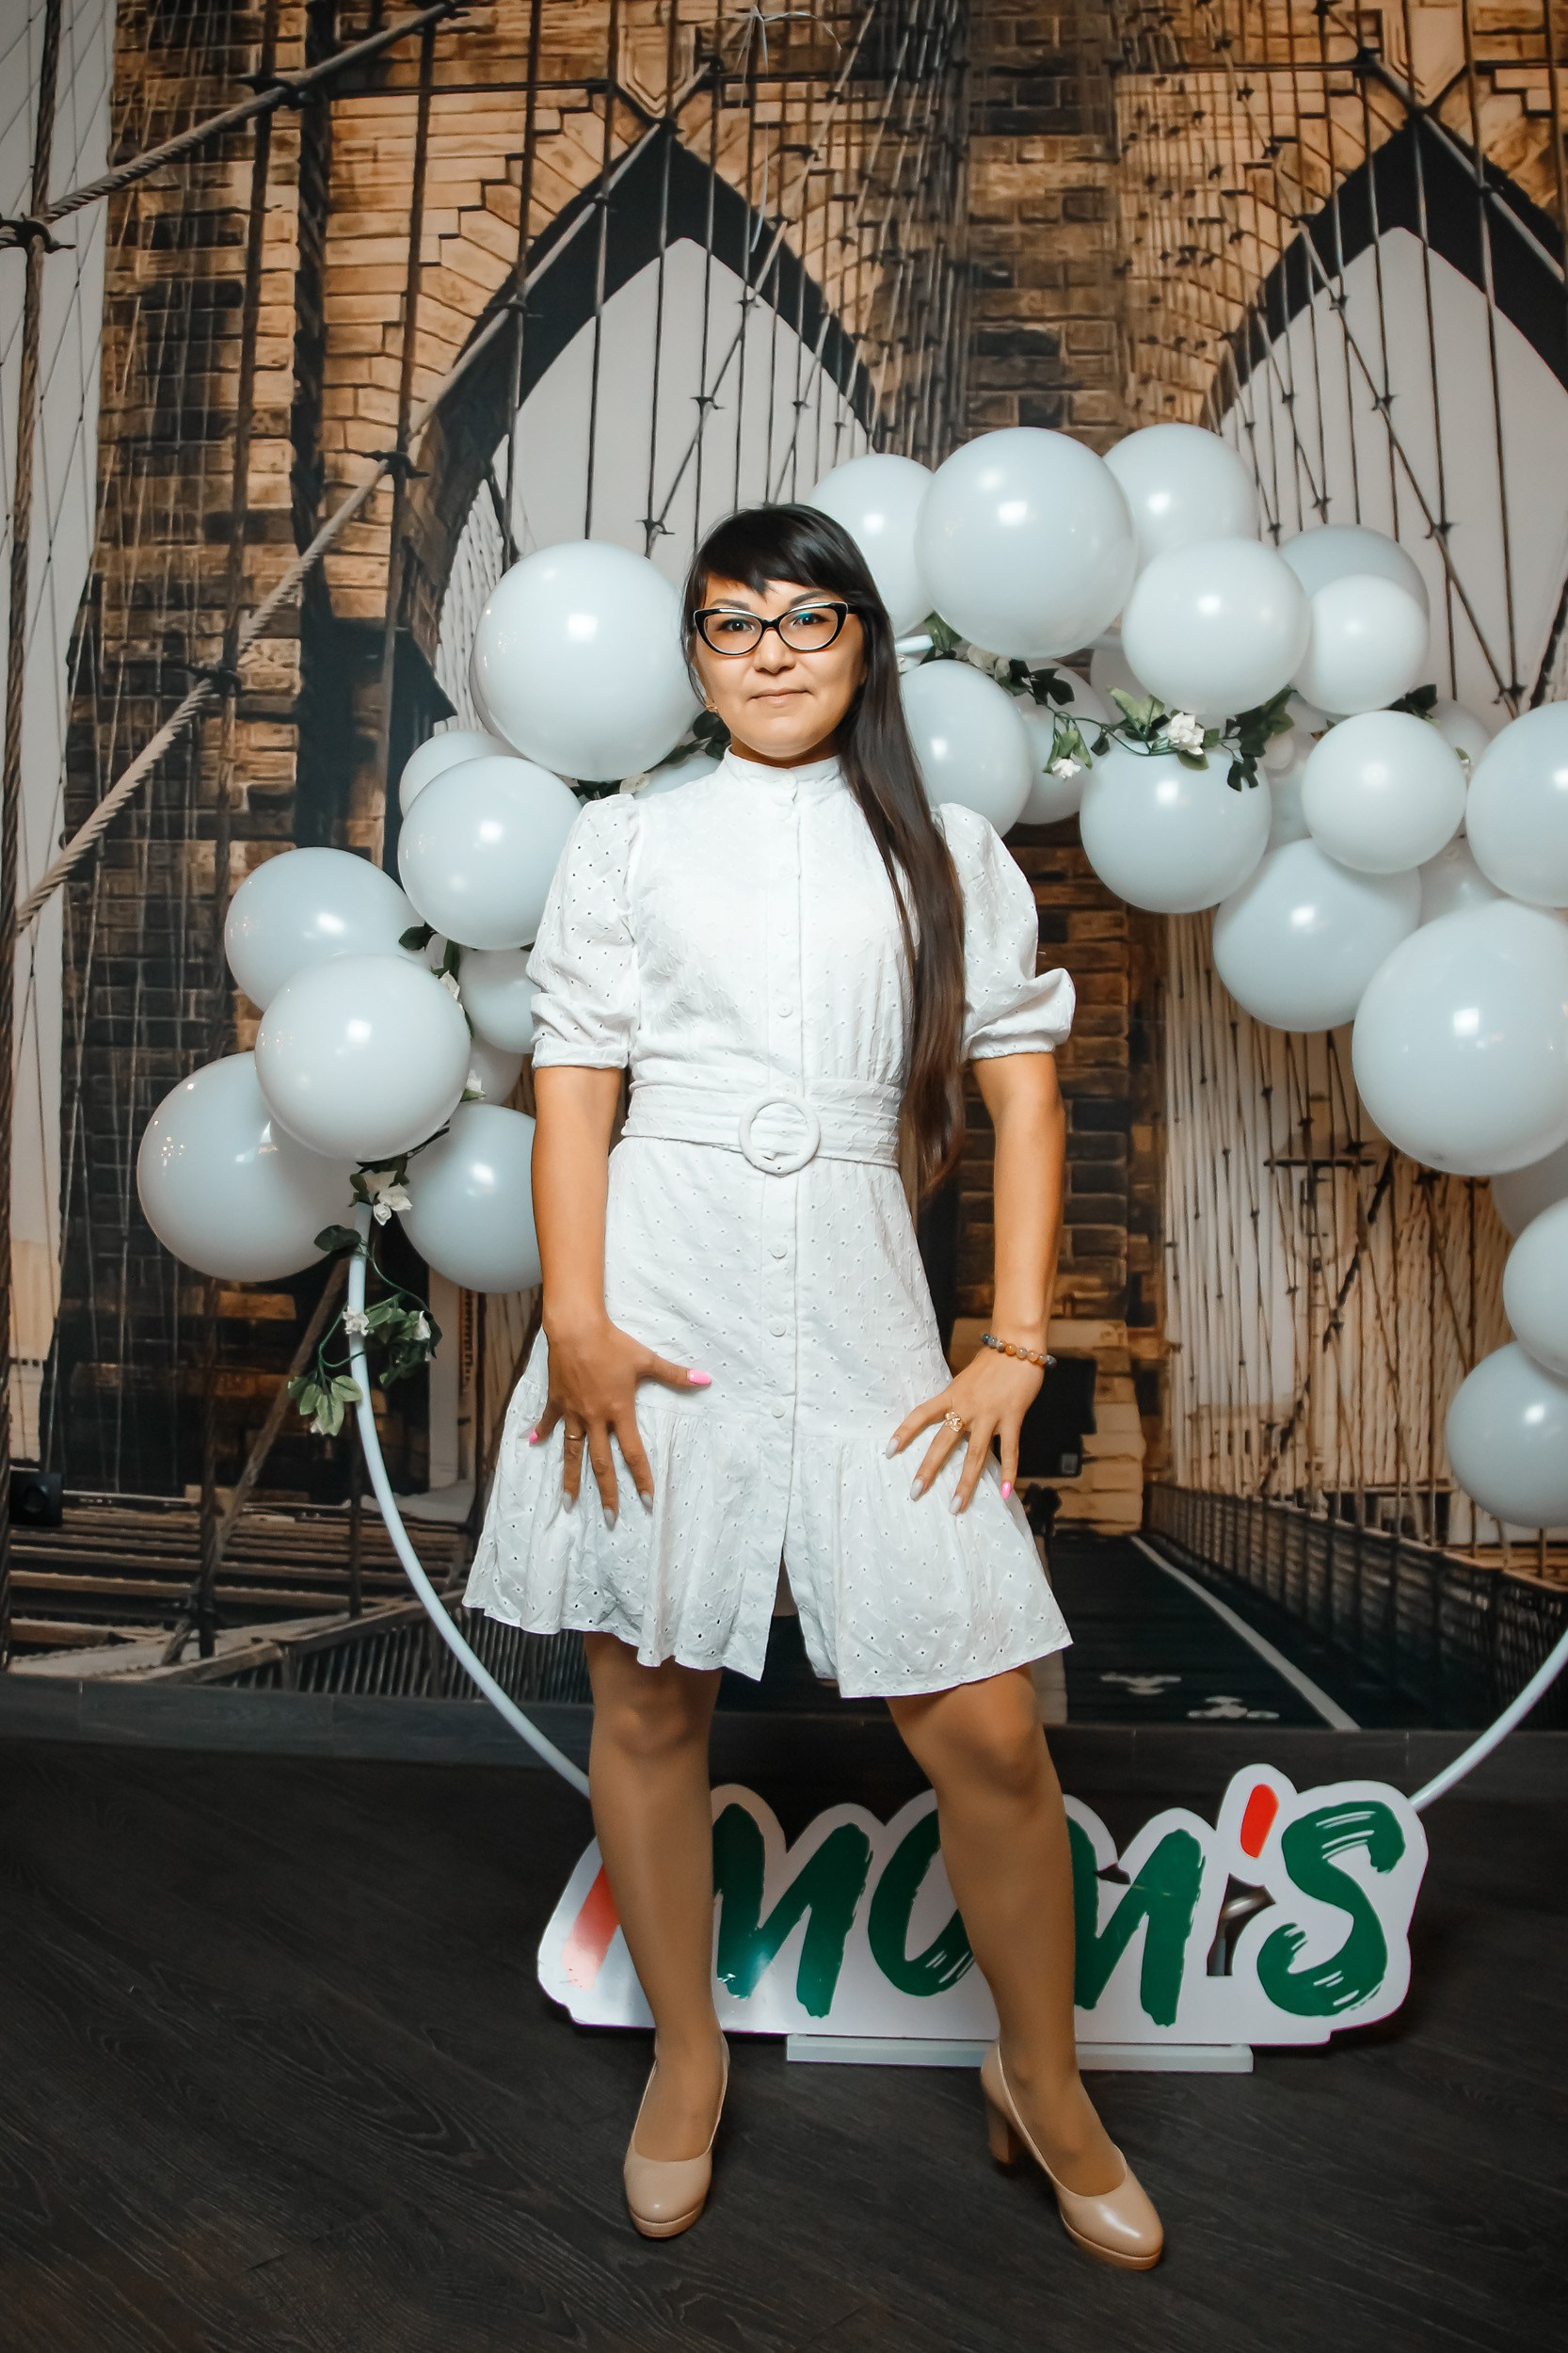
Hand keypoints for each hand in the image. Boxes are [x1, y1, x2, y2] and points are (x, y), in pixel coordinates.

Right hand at [531, 1315, 710, 1522]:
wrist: (576, 1329)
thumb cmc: (613, 1344)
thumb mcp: (646, 1360)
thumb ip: (675, 1374)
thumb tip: (705, 1380)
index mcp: (618, 1412)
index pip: (633, 1453)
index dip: (641, 1478)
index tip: (646, 1501)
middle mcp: (595, 1418)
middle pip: (601, 1463)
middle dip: (607, 1493)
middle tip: (610, 1519)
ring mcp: (573, 1412)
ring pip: (572, 1453)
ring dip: (570, 1479)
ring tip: (569, 1504)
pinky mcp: (557, 1400)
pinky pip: (549, 1421)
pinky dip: (540, 1431)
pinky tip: (533, 1444)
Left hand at [886, 1345, 1042, 1512]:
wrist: (1017, 1346)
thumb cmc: (992, 1362)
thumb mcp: (965, 1379)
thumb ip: (958, 1399)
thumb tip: (949, 1417)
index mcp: (952, 1395)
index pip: (921, 1415)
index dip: (904, 1432)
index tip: (888, 1451)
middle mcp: (967, 1407)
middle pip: (942, 1442)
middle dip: (928, 1469)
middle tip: (915, 1492)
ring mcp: (990, 1414)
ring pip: (975, 1454)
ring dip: (965, 1483)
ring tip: (956, 1506)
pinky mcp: (1012, 1418)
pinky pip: (1010, 1450)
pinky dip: (1009, 1473)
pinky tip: (1007, 1494)